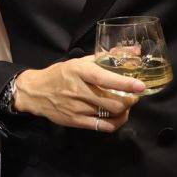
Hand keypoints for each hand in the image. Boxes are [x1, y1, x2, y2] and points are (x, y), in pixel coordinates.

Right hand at [14, 56, 145, 132]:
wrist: (35, 92)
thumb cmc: (60, 74)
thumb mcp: (78, 62)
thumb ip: (105, 58)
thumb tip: (134, 50)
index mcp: (78, 71)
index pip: (104, 78)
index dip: (124, 84)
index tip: (140, 86)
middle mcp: (78, 90)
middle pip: (112, 102)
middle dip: (129, 101)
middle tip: (133, 97)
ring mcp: (76, 108)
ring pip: (110, 115)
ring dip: (124, 112)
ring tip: (125, 106)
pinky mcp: (75, 121)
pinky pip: (102, 126)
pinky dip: (114, 123)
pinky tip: (115, 117)